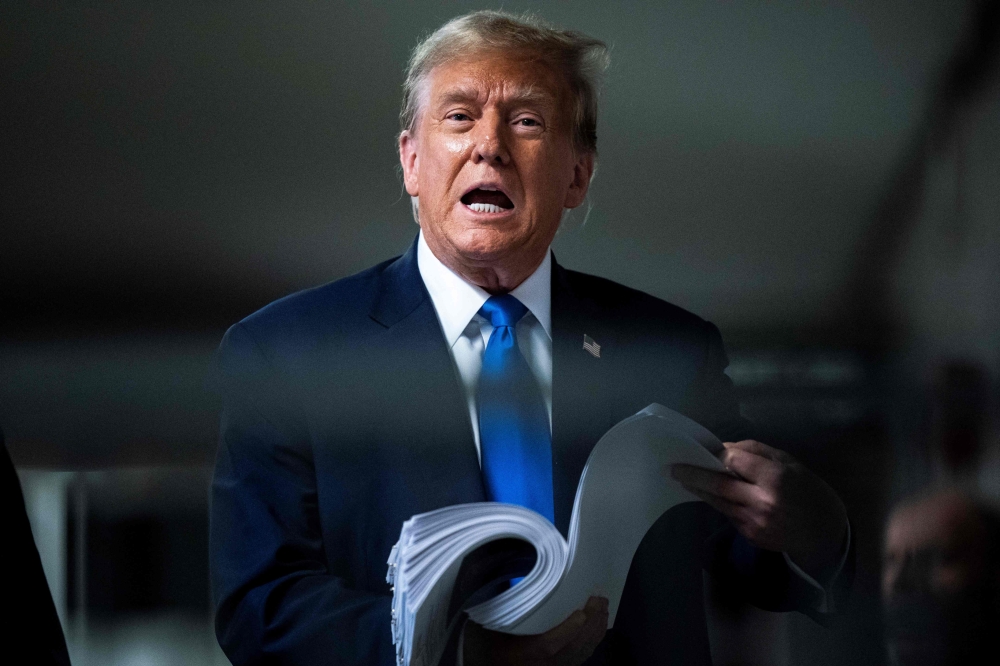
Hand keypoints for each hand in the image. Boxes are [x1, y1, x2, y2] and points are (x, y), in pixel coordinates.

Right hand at [463, 596, 607, 665]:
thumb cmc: (495, 652)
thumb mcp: (492, 634)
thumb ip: (504, 612)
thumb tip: (509, 583)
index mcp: (526, 655)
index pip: (549, 646)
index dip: (568, 631)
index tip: (581, 614)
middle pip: (574, 647)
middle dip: (591, 623)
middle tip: (599, 599)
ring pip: (583, 652)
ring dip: (597, 629)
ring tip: (603, 607)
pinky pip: (583, 656)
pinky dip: (594, 639)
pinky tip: (598, 626)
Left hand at [671, 440, 847, 576]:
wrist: (824, 532)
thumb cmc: (808, 490)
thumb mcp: (789, 462)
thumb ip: (756, 453)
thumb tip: (724, 449)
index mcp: (774, 478)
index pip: (734, 460)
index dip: (720, 455)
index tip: (708, 452)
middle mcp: (761, 501)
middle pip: (718, 484)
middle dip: (694, 475)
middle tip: (675, 469)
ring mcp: (754, 521)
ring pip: (718, 501)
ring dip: (700, 490)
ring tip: (685, 480)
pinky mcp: (750, 535)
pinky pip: (728, 514)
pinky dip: (719, 503)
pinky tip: (713, 495)